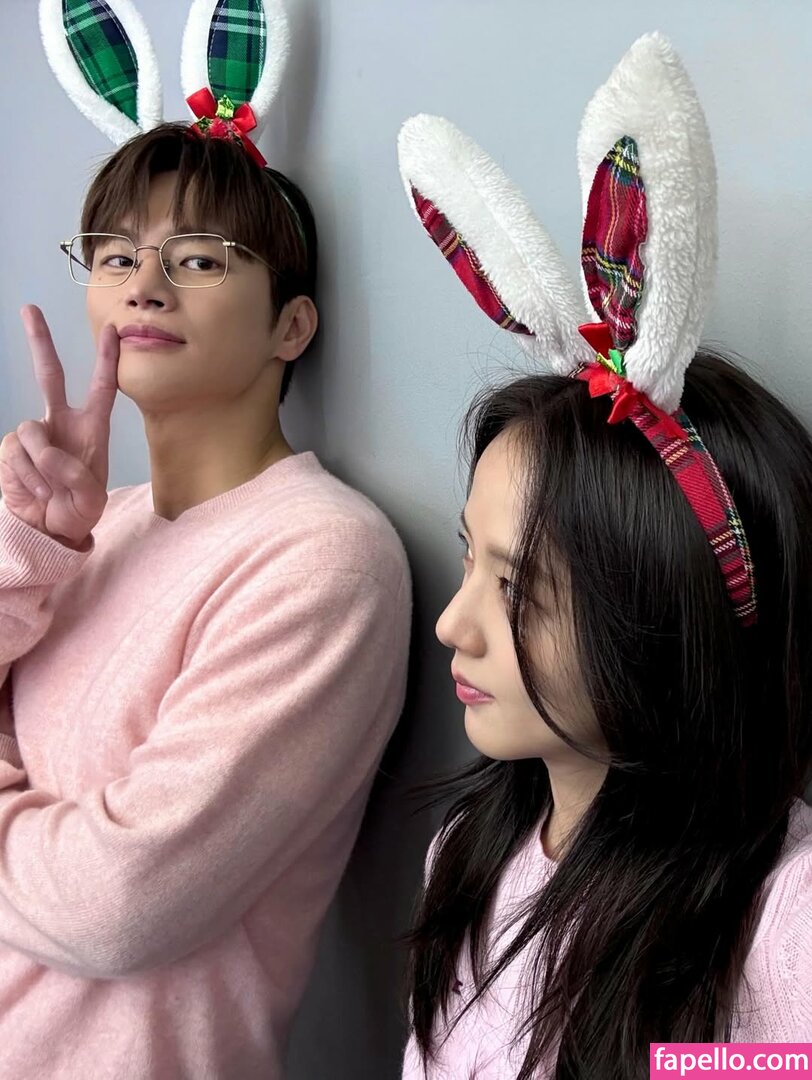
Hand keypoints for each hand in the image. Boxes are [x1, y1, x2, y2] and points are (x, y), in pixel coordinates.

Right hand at [0, 306, 119, 548]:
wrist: (49, 531)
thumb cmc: (77, 511)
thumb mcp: (91, 500)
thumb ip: (77, 475)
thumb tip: (50, 452)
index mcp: (91, 429)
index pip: (101, 388)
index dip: (106, 361)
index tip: (113, 332)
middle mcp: (62, 424)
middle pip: (49, 374)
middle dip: (40, 342)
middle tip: (30, 310)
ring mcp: (35, 434)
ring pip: (32, 430)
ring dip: (43, 463)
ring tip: (52, 488)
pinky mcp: (12, 449)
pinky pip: (17, 452)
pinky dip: (27, 474)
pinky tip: (37, 490)